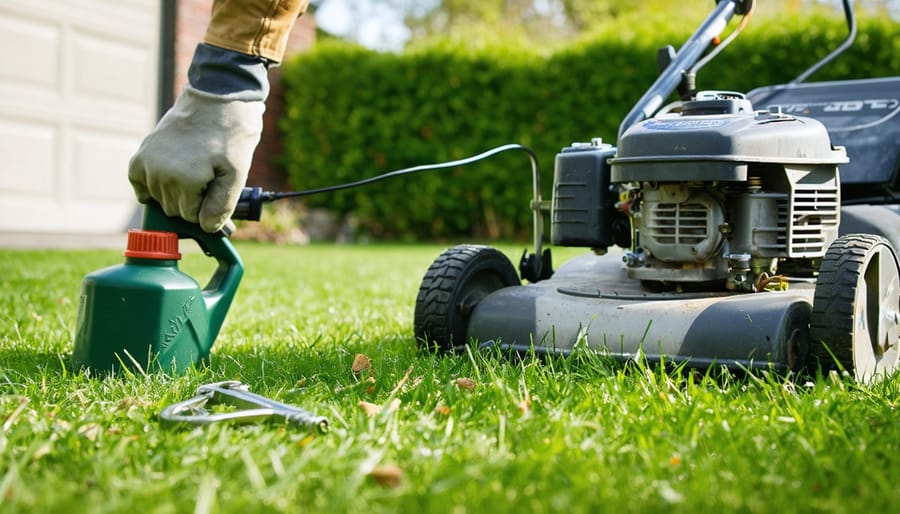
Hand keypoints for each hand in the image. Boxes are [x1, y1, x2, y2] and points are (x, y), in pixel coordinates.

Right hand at [128, 85, 264, 232]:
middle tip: (210, 179)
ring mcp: (147, 163)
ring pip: (160, 200)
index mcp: (184, 181)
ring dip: (177, 192)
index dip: (209, 207)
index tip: (218, 191)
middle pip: (176, 211)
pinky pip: (140, 185)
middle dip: (194, 201)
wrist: (217, 99)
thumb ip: (222, 205)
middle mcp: (160, 174)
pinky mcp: (141, 155)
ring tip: (195, 170)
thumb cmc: (231, 136)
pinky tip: (171, 176)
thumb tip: (206, 228)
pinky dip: (152, 186)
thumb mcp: (236, 173)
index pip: (193, 218)